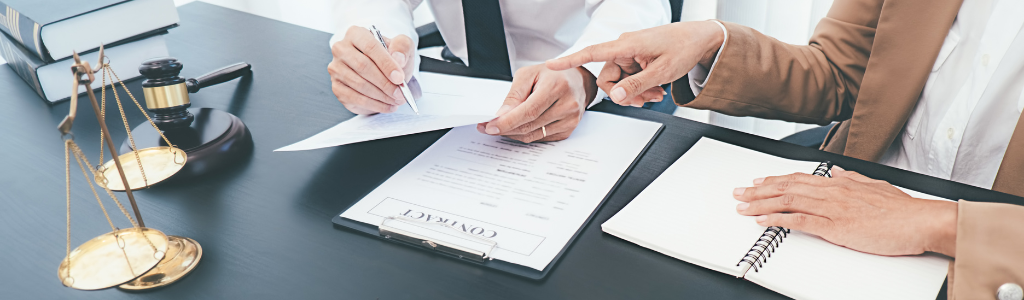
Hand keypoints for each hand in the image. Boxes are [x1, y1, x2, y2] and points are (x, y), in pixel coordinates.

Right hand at [328, 26, 413, 113]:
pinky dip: (374, 105)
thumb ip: (402, 47)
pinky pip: (354, 98)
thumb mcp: (402, 46)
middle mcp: (341, 49)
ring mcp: (336, 69)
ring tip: (397, 100)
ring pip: (359, 84)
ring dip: (381, 96)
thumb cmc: (391, 56)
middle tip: (400, 93)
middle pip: (363, 67)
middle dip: (385, 83)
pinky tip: (387, 105)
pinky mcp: (336, 87)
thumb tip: (398, 58)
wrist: (383, 71)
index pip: (370, 47)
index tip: (400, 78)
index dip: (386, 64)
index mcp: (356, 34)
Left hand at [476, 64, 597, 142]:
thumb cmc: (552, 75)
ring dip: (514, 134)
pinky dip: (526, 134)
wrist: (577, 81)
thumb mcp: (529, 74)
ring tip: (501, 127)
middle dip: (505, 129)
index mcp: (557, 87)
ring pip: (534, 135)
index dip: (507, 122)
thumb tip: (501, 115)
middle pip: (530, 125)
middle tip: (488, 128)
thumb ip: (514, 95)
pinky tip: (518, 127)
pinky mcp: (568, 130)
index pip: (529, 111)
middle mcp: (567, 105)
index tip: (490, 126)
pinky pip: (541, 138)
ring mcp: (570, 120)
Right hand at [546, 21, 723, 106]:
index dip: (570, 60)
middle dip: (624, 93)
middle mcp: (624, 47)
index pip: (591, 53)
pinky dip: (641, 87)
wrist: (700, 39)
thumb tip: (614, 97)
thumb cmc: (683, 48)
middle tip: (645, 100)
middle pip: (608, 78)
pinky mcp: (636, 59)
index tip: (551, 65)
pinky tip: (657, 89)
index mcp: (626, 45)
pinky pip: (630, 78)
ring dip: (636, 92)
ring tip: (657, 94)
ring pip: (620, 81)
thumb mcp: (661, 73)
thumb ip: (636, 86)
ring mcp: (630, 53)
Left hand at [732, 166, 957, 256]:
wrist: (921, 221)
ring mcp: (832, 208)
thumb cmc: (903, 210)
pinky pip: (798, 221)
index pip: (799, 178)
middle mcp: (832, 192)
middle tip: (738, 192)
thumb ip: (853, 178)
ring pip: (787, 201)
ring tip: (742, 206)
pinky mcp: (835, 226)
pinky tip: (761, 220)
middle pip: (786, 187)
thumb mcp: (875, 185)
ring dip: (760, 204)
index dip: (775, 179)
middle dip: (758, 190)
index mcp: (841, 183)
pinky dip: (776, 220)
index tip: (757, 182)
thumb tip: (837, 170)